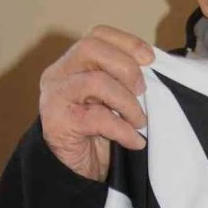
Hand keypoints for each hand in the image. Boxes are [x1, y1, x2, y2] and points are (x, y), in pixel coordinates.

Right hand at [39, 25, 153, 180]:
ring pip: (95, 82)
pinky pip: (98, 118)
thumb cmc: (97, 134)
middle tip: (142, 91)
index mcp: (71, 63)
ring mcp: (54, 97)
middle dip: (126, 67)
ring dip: (128, 103)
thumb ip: (122, 79)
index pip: (96, 35)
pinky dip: (123, 130)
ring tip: (139, 122)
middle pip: (90, 47)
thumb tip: (153, 64)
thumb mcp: (112, 99)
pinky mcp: (58, 123)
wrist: (75, 172)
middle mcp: (58, 74)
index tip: (150, 59)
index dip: (126, 42)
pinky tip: (134, 141)